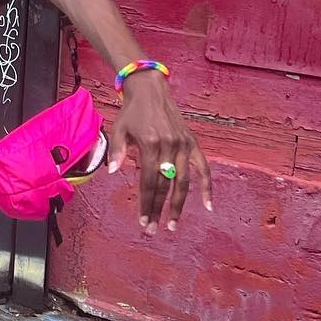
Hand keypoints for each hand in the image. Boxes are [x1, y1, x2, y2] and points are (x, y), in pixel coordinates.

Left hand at [109, 72, 212, 233]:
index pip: (149, 181)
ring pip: (184, 181)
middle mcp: (170, 146)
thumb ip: (116, 151)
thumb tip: (112, 172)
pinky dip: (207, 187)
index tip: (143, 221)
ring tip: (173, 224)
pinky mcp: (192, 143)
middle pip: (166, 186)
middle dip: (159, 210)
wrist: (150, 90)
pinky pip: (204, 168)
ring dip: (179, 205)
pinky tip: (208, 205)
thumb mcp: (119, 129)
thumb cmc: (131, 112)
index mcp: (151, 144)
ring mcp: (184, 145)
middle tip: (153, 230)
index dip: (146, 203)